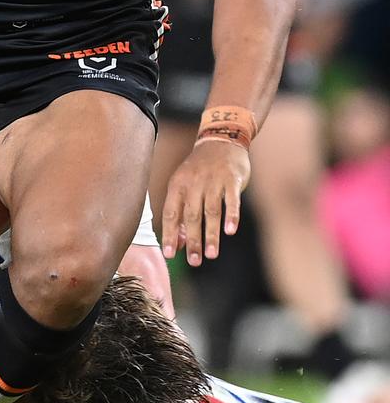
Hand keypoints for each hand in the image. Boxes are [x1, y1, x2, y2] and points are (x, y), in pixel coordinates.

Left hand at [160, 140, 249, 265]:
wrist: (220, 141)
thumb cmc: (200, 171)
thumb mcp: (185, 186)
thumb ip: (182, 214)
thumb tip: (178, 244)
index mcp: (177, 185)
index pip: (171, 213)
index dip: (170, 234)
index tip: (169, 255)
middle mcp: (193, 183)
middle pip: (192, 215)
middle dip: (192, 241)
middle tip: (194, 262)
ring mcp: (213, 181)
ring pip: (211, 211)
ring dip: (211, 234)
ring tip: (211, 254)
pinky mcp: (232, 179)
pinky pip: (232, 200)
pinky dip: (231, 215)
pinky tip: (230, 231)